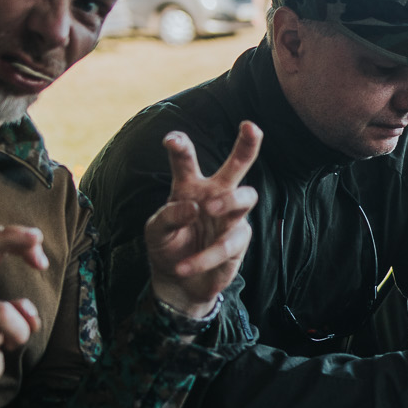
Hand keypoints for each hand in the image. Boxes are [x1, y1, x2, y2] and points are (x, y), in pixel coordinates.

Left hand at [145, 122, 262, 317]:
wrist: (180, 281)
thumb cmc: (168, 246)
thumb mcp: (156, 231)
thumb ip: (169, 216)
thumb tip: (194, 207)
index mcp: (189, 186)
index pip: (186, 161)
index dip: (181, 147)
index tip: (172, 140)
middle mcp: (214, 195)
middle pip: (236, 166)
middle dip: (246, 145)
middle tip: (251, 127)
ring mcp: (231, 217)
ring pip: (246, 197)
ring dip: (229, 200)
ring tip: (209, 208)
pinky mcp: (239, 241)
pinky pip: (227, 244)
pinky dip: (204, 256)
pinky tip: (184, 266)